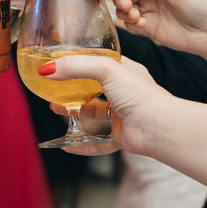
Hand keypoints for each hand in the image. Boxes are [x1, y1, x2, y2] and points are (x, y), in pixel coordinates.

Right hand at [41, 54, 172, 156]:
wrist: (159, 128)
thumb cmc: (141, 95)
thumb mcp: (107, 69)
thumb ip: (76, 66)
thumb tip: (47, 70)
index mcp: (126, 72)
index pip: (100, 63)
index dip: (81, 62)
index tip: (61, 62)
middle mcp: (124, 93)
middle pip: (93, 90)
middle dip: (73, 90)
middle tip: (54, 87)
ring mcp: (122, 116)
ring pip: (93, 116)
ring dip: (74, 114)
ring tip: (55, 109)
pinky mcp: (121, 137)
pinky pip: (97, 142)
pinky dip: (82, 144)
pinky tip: (67, 145)